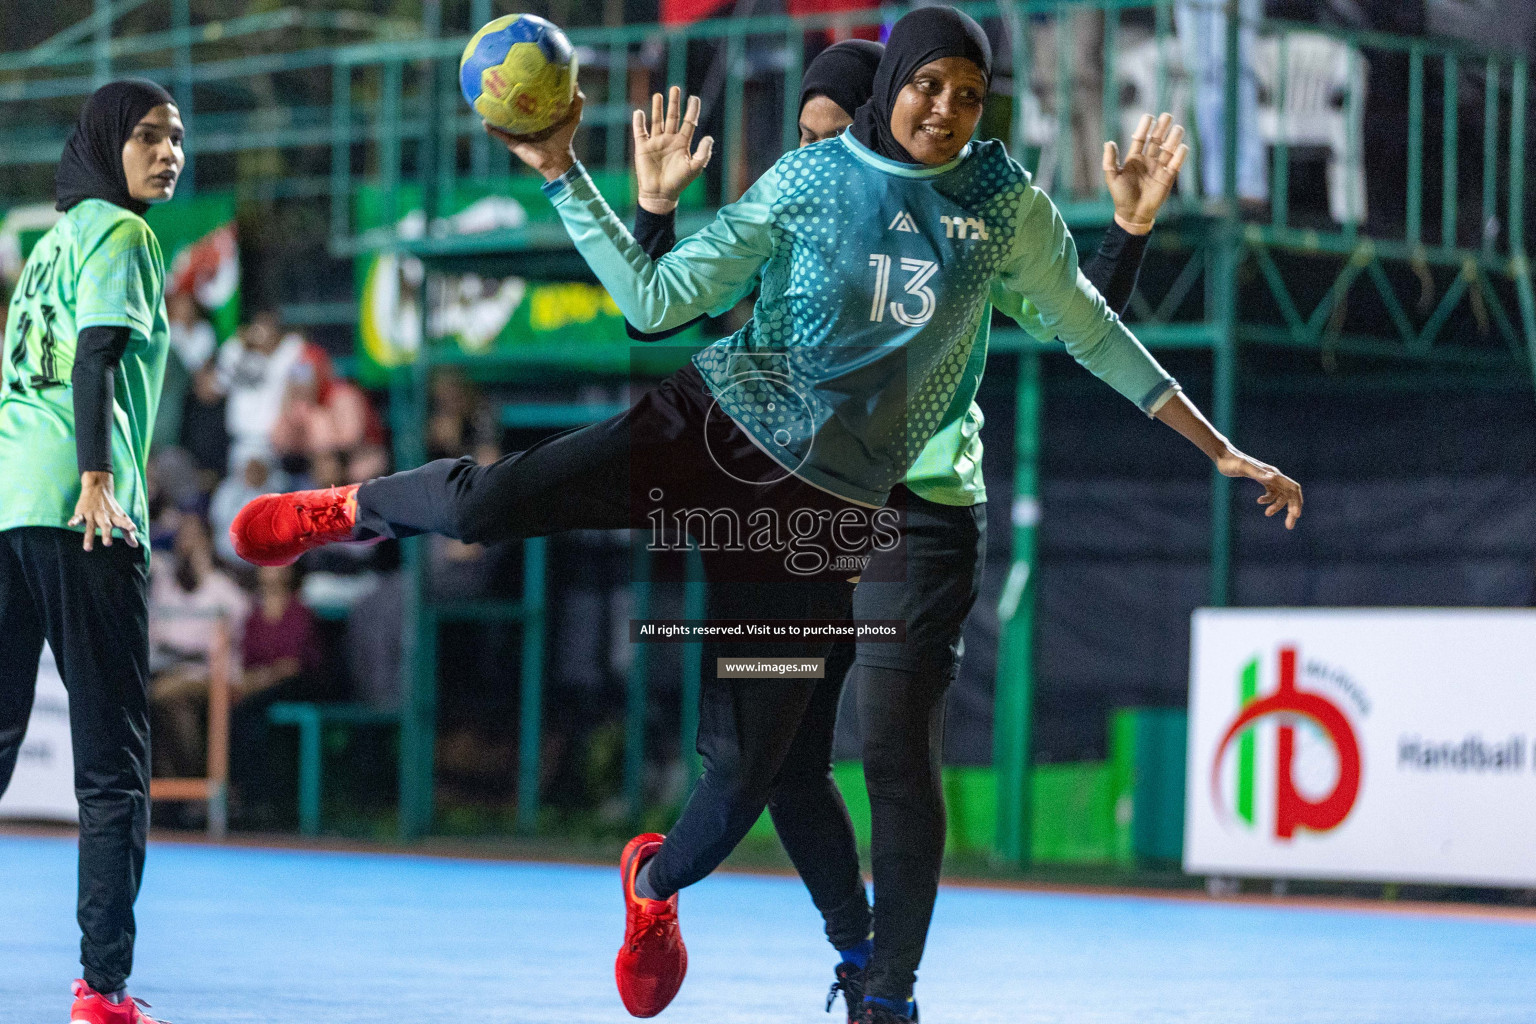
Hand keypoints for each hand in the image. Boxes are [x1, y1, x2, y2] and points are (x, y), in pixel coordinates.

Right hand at [69, 471, 138, 550]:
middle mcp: (104, 517)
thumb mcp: (121, 518)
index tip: (133, 528)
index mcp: (115, 518)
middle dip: (106, 534)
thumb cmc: (111, 508)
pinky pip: (77, 518)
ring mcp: (93, 515)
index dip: (128, 525)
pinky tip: (71, 524)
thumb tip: (135, 546)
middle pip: (106, 526)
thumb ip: (127, 532)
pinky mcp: (82, 513)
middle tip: (108, 544)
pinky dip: (74, 520)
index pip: (123, 521)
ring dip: (89, 537)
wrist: (98, 489)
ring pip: (90, 526)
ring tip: (88, 549)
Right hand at [484, 91, 584, 181]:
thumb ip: (576, 101)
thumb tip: (575, 82)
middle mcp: (526, 123)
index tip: (517, 76)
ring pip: (503, 121)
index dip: (523, 90)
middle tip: (496, 85)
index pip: (528, 100)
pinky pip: (500, 135)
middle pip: (512, 108)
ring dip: (493, 114)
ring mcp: (518, 133)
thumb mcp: (573, 116)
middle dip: (504, 99)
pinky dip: (492, 129)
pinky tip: (484, 121)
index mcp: (537, 116)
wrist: (558, 159)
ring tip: (483, 102)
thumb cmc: (565, 138)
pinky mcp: (513, 143)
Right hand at [632, 86, 713, 213]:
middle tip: (676, 88)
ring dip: (658, 108)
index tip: (694, 98)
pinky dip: (639, 122)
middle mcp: (669, 140)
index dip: (692, 110)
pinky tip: (639, 112)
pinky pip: (640, 132)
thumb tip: (709, 137)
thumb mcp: (694, 168)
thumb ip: (703, 153)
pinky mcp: (643, 147)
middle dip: (674, 103)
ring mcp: (656, 142)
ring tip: (659, 95)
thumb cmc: (679, 182)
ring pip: (657, 121)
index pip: (689, 122)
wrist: (660, 194)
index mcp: (682, 143)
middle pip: (672, 117)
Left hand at [1103, 112, 1188, 234]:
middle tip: (1167, 116)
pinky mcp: (1168, 177)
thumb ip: (1110, 161)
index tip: (1149, 116)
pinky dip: (1179, 156)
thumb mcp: (1112, 178)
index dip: (1144, 128)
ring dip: (1173, 139)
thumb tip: (1108, 142)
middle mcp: (1148, 160)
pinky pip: (1175, 164)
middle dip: (1162, 128)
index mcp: (1134, 158)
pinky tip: (1181, 147)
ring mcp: (1159, 168)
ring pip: (1168, 150)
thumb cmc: (1121, 196)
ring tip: (1177, 128)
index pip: (1141, 139)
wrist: (1132, 214)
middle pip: (1157, 140)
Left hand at [1216, 448, 1303, 529]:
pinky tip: (1259, 501)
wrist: (1224, 456)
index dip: (1296, 502)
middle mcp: (1274, 476)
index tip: (1296, 515)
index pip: (1292, 488)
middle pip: (1290, 494)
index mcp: (1273, 474)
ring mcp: (1269, 478)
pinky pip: (1272, 493)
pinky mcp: (1262, 480)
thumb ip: (1258, 473)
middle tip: (1289, 526)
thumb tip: (1273, 478)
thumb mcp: (1243, 468)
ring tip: (1267, 514)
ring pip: (1281, 495)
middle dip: (1292, 509)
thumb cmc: (1232, 462)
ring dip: (1278, 507)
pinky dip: (1269, 500)